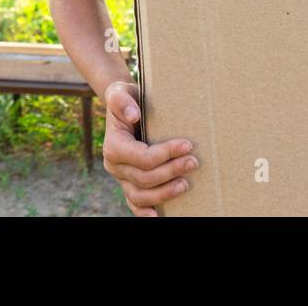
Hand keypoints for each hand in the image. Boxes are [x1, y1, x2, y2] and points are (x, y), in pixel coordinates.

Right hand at [101, 80, 198, 216]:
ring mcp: (121, 178)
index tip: (188, 145)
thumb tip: (134, 114)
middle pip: (145, 178)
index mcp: (113, 146)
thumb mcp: (121, 92)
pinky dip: (144, 212)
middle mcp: (114, 165)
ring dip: (165, 193)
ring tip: (185, 184)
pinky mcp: (128, 183)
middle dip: (172, 171)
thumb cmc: (125, 99)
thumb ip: (122, 100)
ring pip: (141, 196)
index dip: (166, 154)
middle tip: (194, 161)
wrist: (122, 108)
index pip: (142, 158)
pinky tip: (159, 215)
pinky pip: (134, 203)